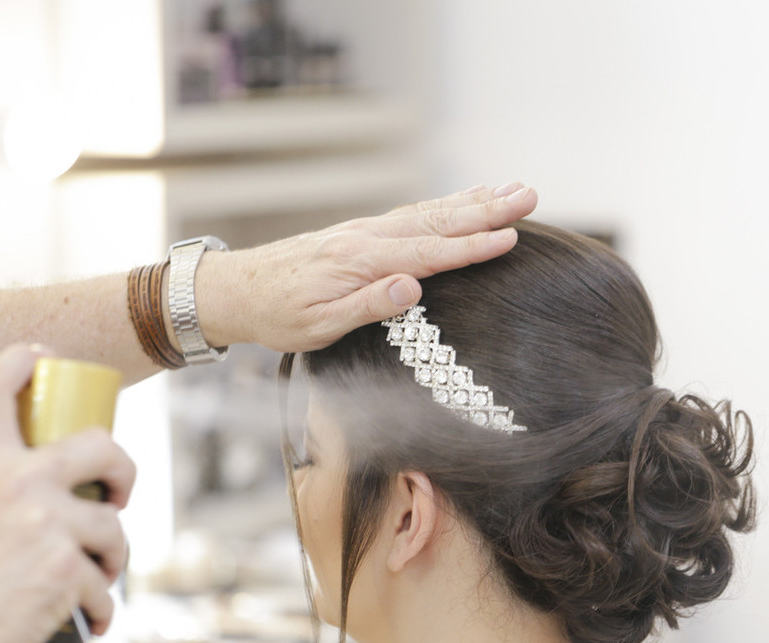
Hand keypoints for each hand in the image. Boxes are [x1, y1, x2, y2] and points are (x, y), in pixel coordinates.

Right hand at [0, 345, 135, 642]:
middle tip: (120, 492)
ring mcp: (50, 525)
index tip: (40, 356)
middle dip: (122, 468)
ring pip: (113, 525)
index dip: (20, 362)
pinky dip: (99, 607)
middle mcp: (20, 484)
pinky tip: (87, 621)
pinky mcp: (70, 571)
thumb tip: (28, 489)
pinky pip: (105, 585)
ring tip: (96, 578)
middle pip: (101, 444)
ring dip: (111, 556)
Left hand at [194, 182, 537, 351]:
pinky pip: (414, 215)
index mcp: (360, 261)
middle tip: (530, 195)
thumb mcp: (317, 326)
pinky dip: (446, 205)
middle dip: (486, 209)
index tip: (510, 237)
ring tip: (513, 190)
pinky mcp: (363, 234)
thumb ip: (366, 305)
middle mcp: (368, 237)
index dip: (471, 246)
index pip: (428, 253)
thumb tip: (413, 287)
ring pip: (429, 212)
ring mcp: (366, 231)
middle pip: (437, 221)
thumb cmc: (278, 316)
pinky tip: (466, 201)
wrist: (238, 290)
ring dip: (473, 201)